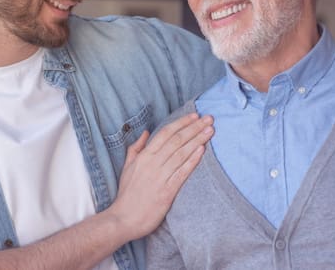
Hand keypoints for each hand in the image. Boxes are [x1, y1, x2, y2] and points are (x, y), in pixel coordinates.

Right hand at [106, 113, 213, 238]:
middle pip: (176, 140)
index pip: (165, 133)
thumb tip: (145, 132)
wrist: (124, 218)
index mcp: (144, 156)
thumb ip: (136, 148)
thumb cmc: (127, 193)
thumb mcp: (127, 166)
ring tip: (210, 131)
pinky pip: (182, 173)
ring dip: (197, 140)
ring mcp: (160, 177)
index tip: (194, 115)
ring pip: (181, 154)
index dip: (181, 123)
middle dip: (194, 128)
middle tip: (209, 119)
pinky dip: (192, 161)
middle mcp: (152, 163)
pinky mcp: (167, 191)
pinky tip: (202, 151)